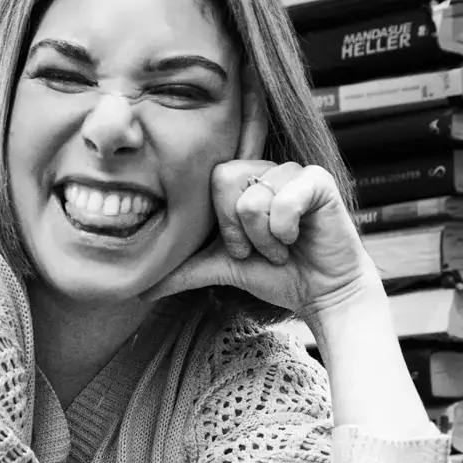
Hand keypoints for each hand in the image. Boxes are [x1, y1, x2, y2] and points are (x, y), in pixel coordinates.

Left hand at [145, 84, 380, 328]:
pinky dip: (285, 230)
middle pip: (225, 179)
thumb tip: (140, 289)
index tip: (241, 247)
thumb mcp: (222, 269)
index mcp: (243, 182)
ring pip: (252, 197)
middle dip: (239, 229)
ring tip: (283, 247)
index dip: (222, 223)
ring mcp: (293, 172)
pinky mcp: (318, 181)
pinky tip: (299, 238)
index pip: (211, 179)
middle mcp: (266, 169)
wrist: (322, 293)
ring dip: (264, 238)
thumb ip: (184, 270)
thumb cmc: (278, 275)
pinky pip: (284, 198)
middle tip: (260, 249)